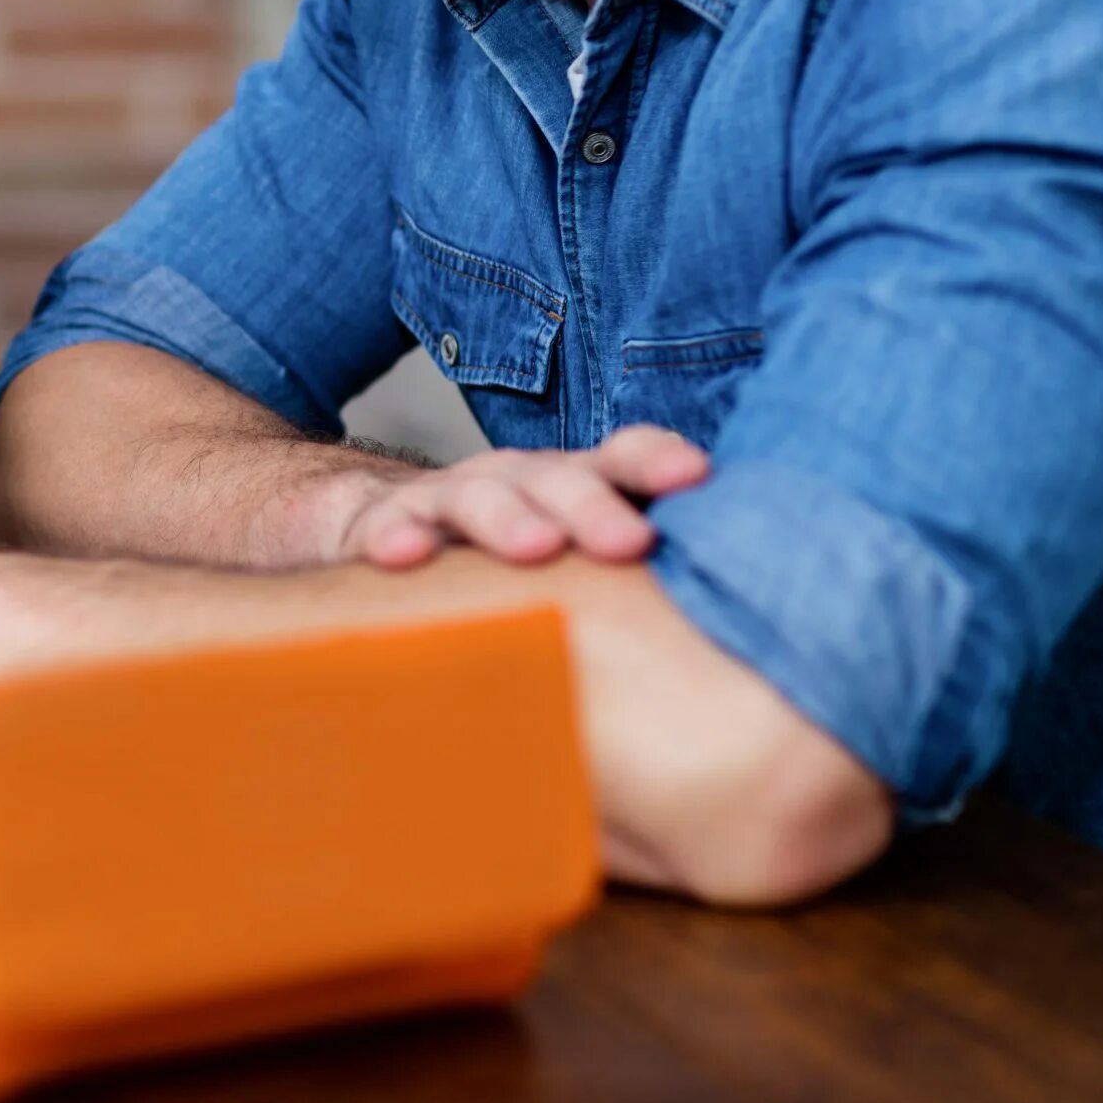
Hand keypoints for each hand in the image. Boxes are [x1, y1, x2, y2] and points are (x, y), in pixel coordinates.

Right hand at [290, 425, 710, 568]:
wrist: (377, 527)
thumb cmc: (499, 556)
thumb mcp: (567, 560)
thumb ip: (633, 584)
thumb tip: (726, 643)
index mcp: (568, 487)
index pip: (620, 459)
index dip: (655, 461)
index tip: (697, 477)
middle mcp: (513, 483)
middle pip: (557, 481)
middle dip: (594, 507)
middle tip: (630, 542)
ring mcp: (447, 501)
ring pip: (478, 498)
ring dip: (508, 519)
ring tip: (535, 549)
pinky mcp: (383, 527)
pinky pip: (388, 529)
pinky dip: (397, 538)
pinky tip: (403, 557)